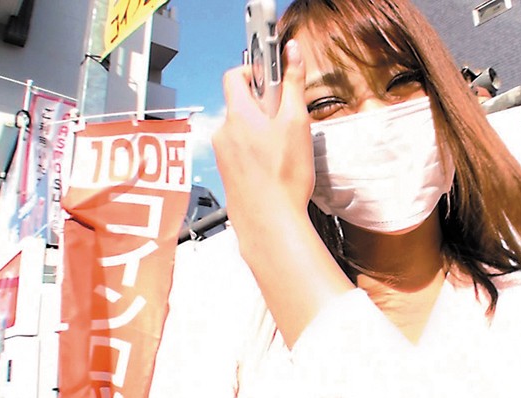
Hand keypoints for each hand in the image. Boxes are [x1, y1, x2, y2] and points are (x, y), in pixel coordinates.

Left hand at [212, 40, 312, 246]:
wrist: (270, 222)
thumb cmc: (283, 177)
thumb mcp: (297, 122)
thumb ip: (293, 83)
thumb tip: (293, 53)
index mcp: (238, 114)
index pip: (235, 74)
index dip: (254, 70)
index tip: (273, 76)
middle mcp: (224, 132)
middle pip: (241, 103)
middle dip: (264, 105)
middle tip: (286, 118)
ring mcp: (223, 154)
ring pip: (242, 129)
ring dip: (261, 130)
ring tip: (283, 148)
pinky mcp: (228, 172)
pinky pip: (241, 150)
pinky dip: (256, 150)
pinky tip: (275, 166)